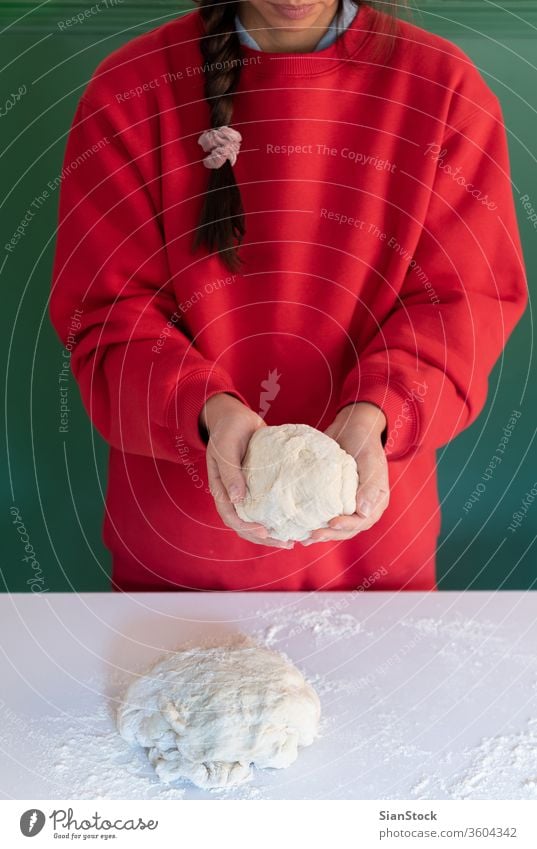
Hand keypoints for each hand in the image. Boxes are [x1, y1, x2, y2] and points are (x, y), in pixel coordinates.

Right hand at [201, 393, 293, 548]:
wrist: (236, 417)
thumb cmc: (229, 429)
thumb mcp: (226, 447)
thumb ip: (230, 471)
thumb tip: (237, 498)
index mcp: (221, 487)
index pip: (230, 515)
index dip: (246, 526)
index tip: (265, 532)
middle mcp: (232, 494)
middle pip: (244, 524)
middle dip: (264, 538)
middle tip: (287, 543)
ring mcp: (245, 491)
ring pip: (256, 519)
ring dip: (272, 532)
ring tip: (292, 539)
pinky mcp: (258, 485)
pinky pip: (266, 506)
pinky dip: (278, 516)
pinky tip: (293, 520)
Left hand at [302, 402, 389, 544]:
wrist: (351, 427)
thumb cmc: (364, 441)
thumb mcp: (370, 460)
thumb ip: (371, 485)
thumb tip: (364, 512)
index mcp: (376, 501)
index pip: (363, 521)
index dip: (348, 526)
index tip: (332, 523)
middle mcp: (362, 506)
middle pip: (348, 529)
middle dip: (330, 534)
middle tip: (312, 536)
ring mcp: (346, 503)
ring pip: (335, 525)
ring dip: (322, 533)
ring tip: (304, 538)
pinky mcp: (332, 498)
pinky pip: (324, 513)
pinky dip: (314, 521)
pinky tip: (299, 525)